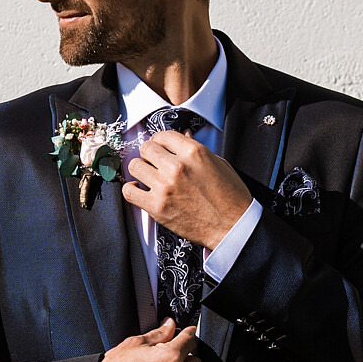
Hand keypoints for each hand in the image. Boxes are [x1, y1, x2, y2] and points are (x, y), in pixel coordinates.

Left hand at [122, 130, 252, 249]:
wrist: (233, 226)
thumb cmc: (230, 197)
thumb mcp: (219, 164)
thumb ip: (196, 149)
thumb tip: (183, 136)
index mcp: (194, 153)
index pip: (163, 135)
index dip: (160, 140)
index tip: (161, 147)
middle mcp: (177, 167)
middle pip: (146, 148)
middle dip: (150, 154)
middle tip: (155, 162)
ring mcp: (164, 187)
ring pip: (135, 166)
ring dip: (141, 170)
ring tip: (149, 175)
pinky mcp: (157, 206)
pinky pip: (129, 191)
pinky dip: (131, 189)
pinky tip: (140, 189)